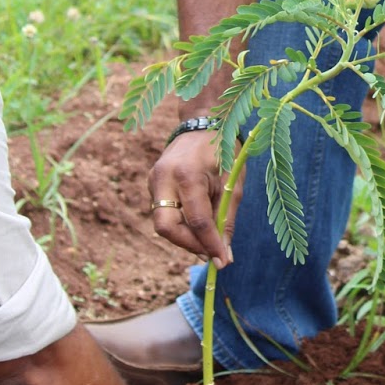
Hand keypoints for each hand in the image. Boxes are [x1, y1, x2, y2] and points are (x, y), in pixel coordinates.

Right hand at [148, 129, 242, 264]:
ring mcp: (153, 180)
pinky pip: (164, 213)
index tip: (222, 261)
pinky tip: (198, 223)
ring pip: (163, 223)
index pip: (196, 221)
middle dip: (188, 245)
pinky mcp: (152, 184)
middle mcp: (163, 178)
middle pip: (166, 227)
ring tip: (208, 237)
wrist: (202, 122)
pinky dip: (181, 224)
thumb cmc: (223, 150)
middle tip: (210, 253)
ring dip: (185, 236)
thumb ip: (227, 218)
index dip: (210, 245)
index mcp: (187, 174)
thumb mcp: (232, 182)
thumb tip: (225, 254)